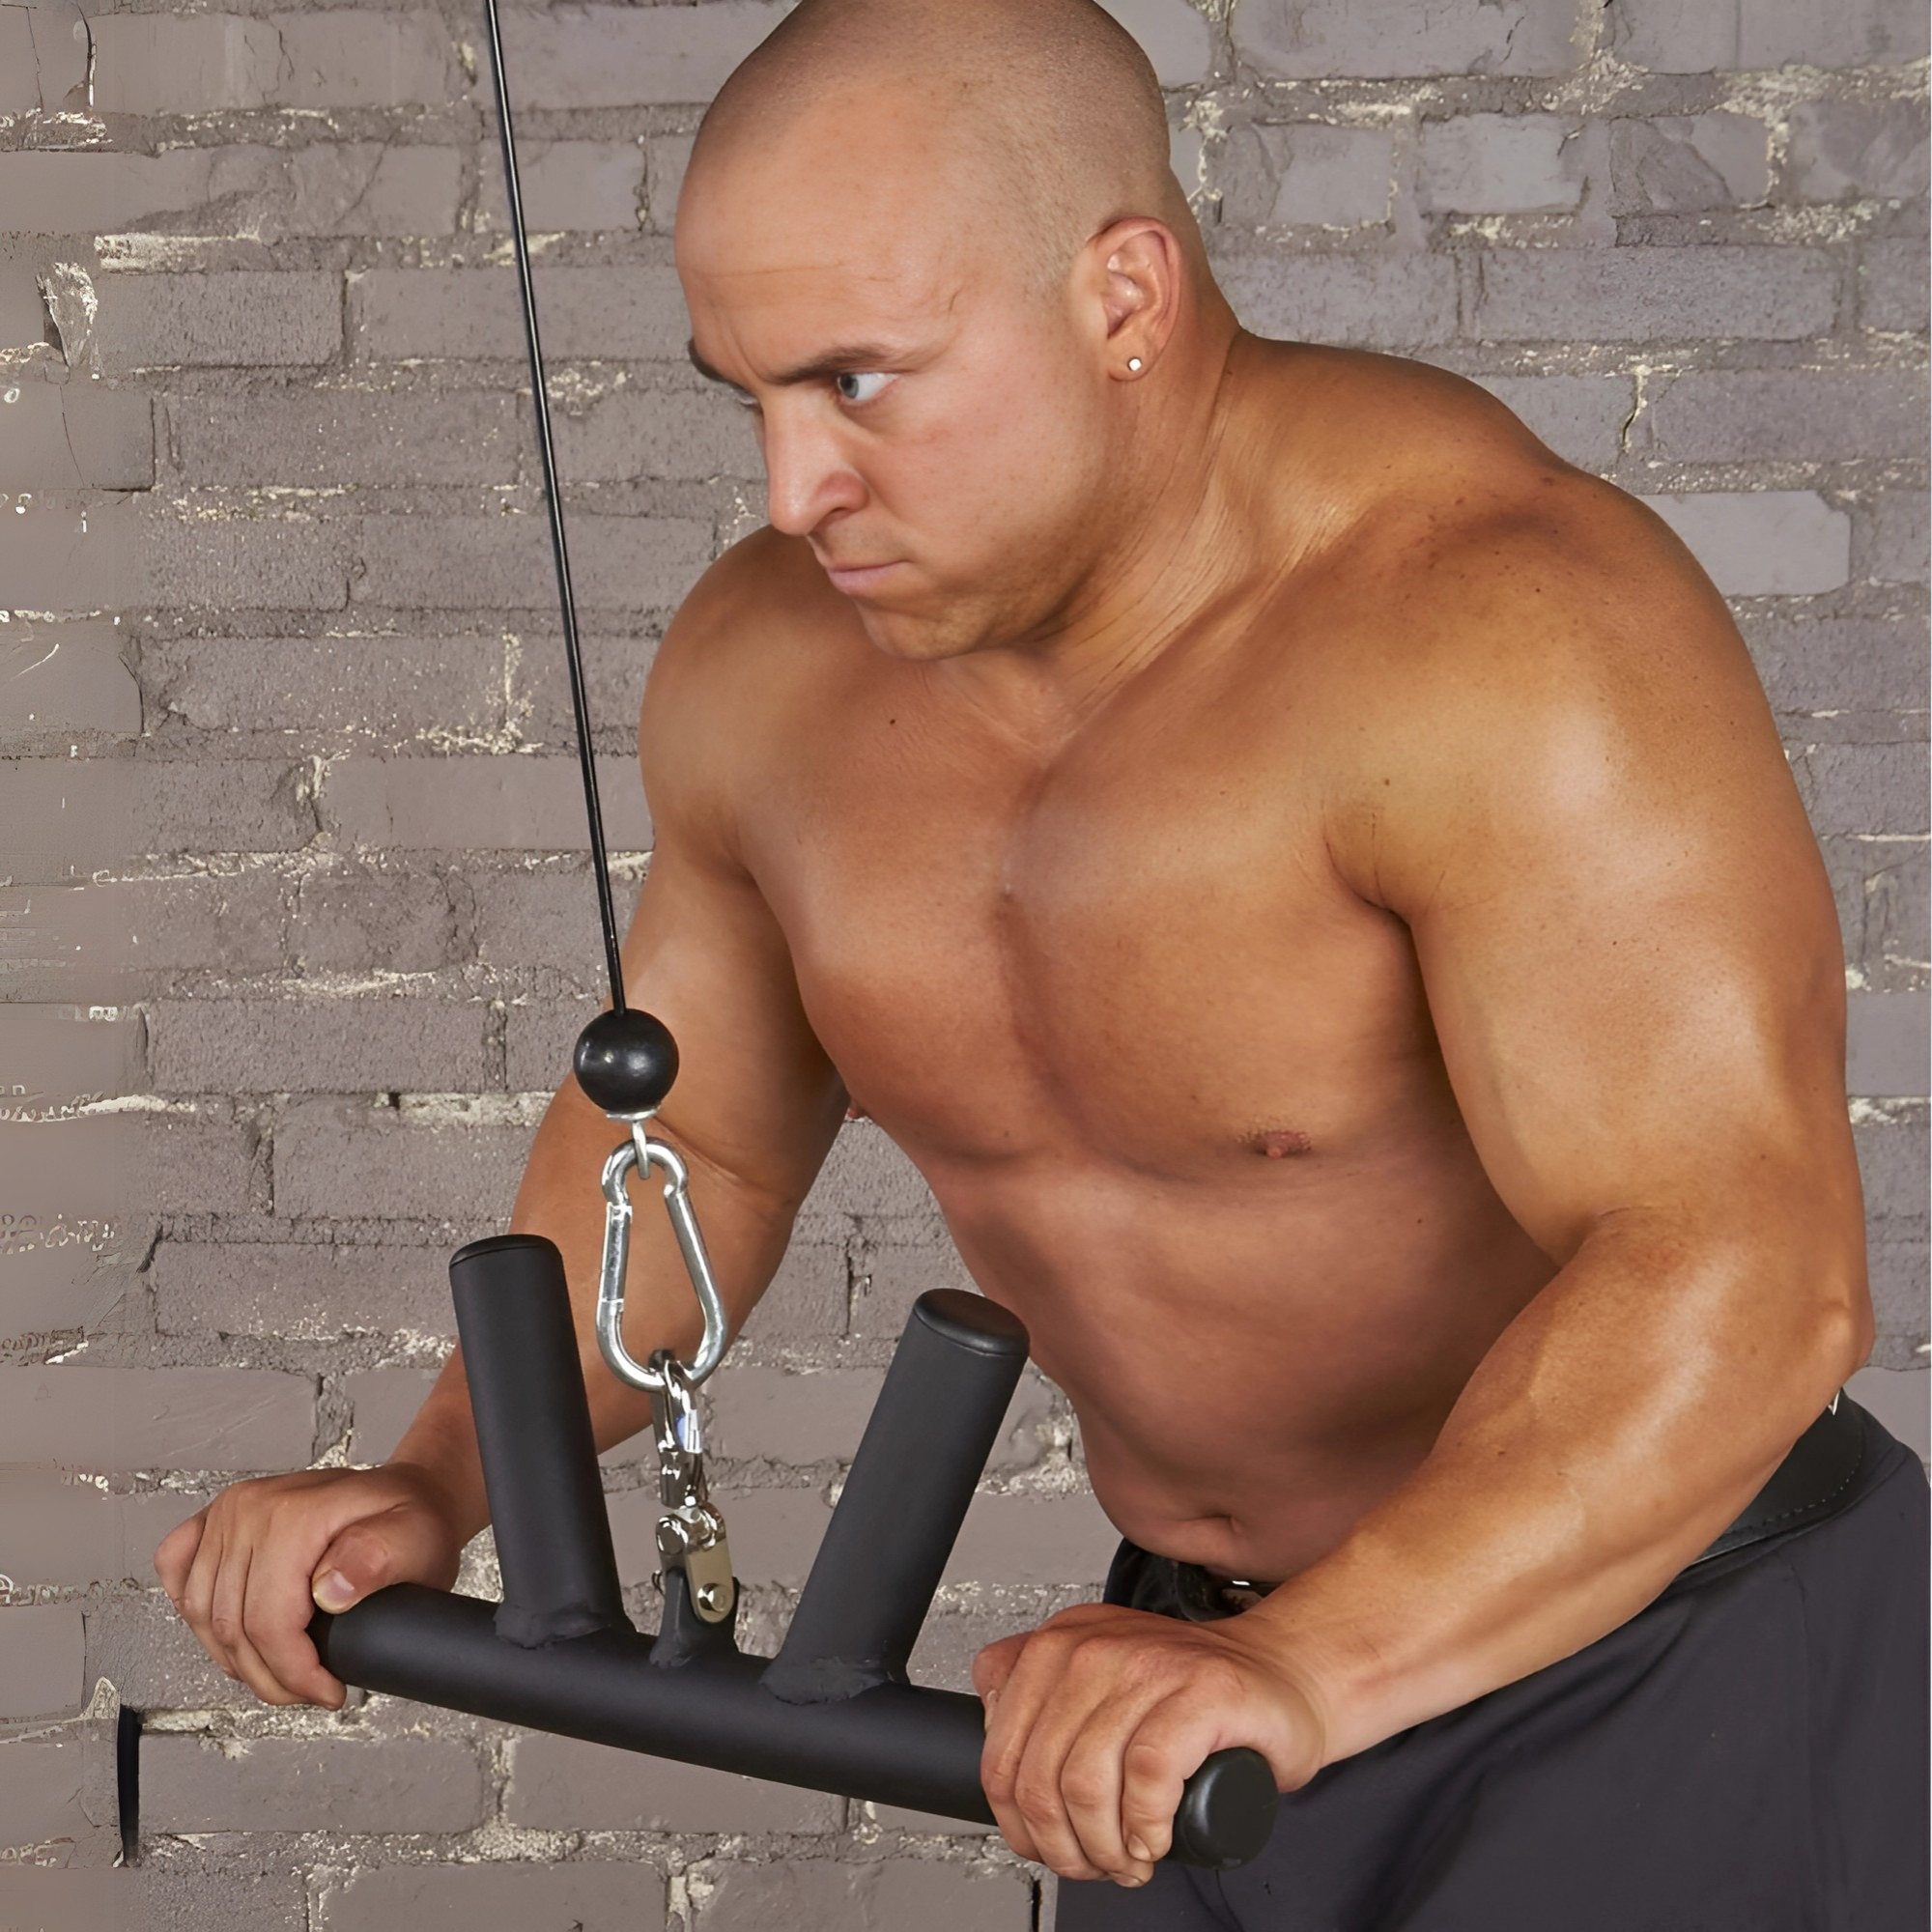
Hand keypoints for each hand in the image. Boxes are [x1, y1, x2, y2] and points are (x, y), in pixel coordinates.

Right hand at [154, 1464, 464, 1707]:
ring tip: (282, 1669)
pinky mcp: (212, 1523)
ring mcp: (225, 1514)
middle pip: (232, 1628)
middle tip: (311, 1687)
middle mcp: (248, 1509)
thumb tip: (330, 1589)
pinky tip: (233, 1631)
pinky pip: (176, 1573)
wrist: (404, 1493)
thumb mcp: (417, 1539)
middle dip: (271, 1675)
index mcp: (292, 1514)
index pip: (268, 1623)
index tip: (328, 1690)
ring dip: (236, 1657)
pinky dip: (196, 1613)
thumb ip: (377, 1560)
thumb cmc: (412, 1517)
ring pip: (202, 1616)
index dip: (295, 1673)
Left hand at [972, 1602, 1326, 1884]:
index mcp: (1059, 1645)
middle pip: (1038, 1776)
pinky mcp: (1201, 1692)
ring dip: (1104, 1848)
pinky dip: (1146, 1826)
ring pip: (1085, 1783)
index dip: (1016, 1821)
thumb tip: (994, 1754)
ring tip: (1127, 1859)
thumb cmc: (1194, 1697)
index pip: (997, 1750)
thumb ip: (1041, 1700)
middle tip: (1094, 1864)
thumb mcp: (1099, 1681)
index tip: (1045, 1845)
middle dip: (1061, 1846)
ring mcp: (1149, 1664)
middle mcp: (1095, 1646)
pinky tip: (1157, 1839)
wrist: (1285, 1674)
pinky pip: (1146, 1777)